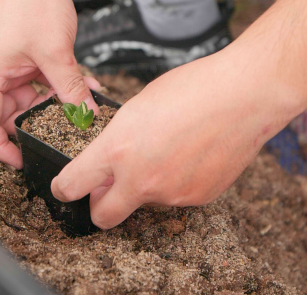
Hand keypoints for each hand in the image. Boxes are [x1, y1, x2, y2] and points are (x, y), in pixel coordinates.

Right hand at [0, 0, 98, 168]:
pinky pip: (38, 79)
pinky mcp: (22, 53)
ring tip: (79, 106)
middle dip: (36, 123)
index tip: (23, 160)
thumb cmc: (32, 0)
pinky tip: (83, 86)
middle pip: (7, 113)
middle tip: (62, 132)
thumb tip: (85, 117)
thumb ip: (70, 90)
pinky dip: (57, 85)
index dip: (1, 147)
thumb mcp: (56, 54)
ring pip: (27, 97)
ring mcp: (7, 61)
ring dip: (53, 103)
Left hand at [51, 43, 301, 228]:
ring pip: (144, 202)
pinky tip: (190, 155)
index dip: (62, 188)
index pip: (72, 185)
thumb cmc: (193, 89)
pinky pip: (176, 197)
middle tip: (107, 186)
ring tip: (168, 149)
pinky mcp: (198, 198)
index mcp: (118, 149)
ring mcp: (171, 194)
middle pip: (103, 217)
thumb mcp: (137, 107)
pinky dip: (175, 183)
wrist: (244, 96)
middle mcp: (141, 179)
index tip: (64, 187)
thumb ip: (117, 139)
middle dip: (99, 205)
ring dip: (145, 186)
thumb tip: (109, 158)